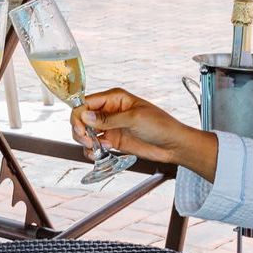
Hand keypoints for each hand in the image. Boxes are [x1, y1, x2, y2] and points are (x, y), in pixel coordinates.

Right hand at [73, 89, 217, 177]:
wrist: (173, 144)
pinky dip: (91, 150)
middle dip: (80, 129)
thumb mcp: (134, 119)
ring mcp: (110, 126)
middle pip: (82, 117)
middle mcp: (109, 111)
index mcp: (114, 98)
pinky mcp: (113, 140)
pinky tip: (97, 154)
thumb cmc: (160, 125)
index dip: (79, 115)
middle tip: (88, 140)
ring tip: (94, 148)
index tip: (81, 128)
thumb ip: (108, 119)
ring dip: (84, 141)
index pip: (86, 103)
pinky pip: (94, 144)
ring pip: (85, 131)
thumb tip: (85, 116)